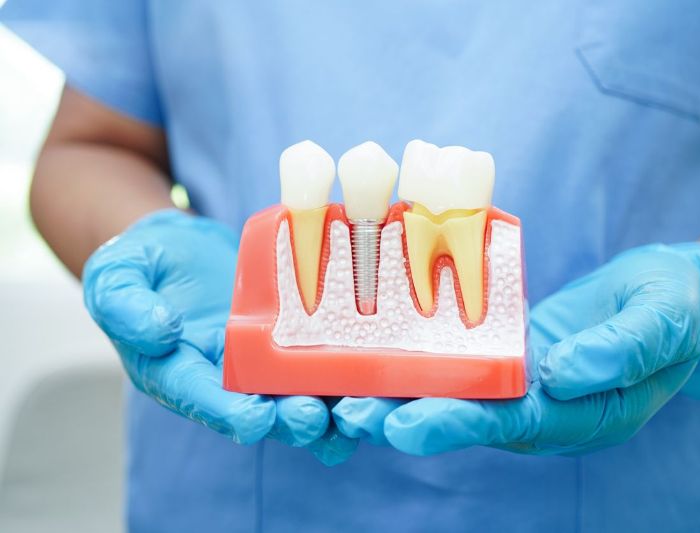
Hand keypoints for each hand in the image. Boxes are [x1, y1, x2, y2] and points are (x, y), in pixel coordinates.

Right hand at [83, 209, 356, 464]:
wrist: (178, 247)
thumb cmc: (142, 263)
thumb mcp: (117, 275)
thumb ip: (125, 304)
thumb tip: (158, 330)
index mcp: (176, 372)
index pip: (201, 399)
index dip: (228, 413)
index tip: (254, 420)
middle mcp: (224, 378)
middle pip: (260, 410)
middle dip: (289, 419)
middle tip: (314, 417)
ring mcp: (263, 361)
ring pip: (299, 394)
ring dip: (329, 407)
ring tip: (356, 408)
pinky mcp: (293, 338)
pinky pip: (321, 360)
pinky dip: (349, 371)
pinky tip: (379, 372)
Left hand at [333, 243, 699, 454]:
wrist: (675, 299)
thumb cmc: (675, 308)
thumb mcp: (664, 319)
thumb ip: (622, 346)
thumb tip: (567, 371)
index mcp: (581, 413)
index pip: (510, 424)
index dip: (455, 423)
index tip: (403, 424)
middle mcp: (542, 407)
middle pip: (466, 417)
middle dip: (406, 417)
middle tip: (348, 415)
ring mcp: (522, 384)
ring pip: (452, 394)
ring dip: (398, 395)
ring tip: (339, 395)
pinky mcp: (508, 355)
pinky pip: (459, 361)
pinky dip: (417, 360)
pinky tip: (373, 352)